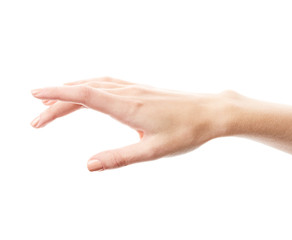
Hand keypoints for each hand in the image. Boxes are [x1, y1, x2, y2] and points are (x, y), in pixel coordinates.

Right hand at [31, 77, 240, 170]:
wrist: (211, 112)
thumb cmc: (187, 131)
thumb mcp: (154, 150)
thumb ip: (120, 157)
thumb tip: (89, 165)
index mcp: (129, 107)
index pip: (85, 95)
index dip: (57, 95)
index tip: (35, 95)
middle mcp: (128, 93)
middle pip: (84, 90)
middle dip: (57, 101)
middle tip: (36, 119)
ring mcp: (135, 88)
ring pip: (95, 85)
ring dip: (71, 92)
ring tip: (52, 104)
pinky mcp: (141, 90)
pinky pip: (107, 83)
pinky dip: (88, 88)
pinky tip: (86, 94)